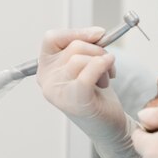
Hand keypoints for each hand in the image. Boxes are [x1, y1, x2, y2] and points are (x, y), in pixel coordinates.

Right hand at [37, 27, 140, 157]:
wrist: (109, 125)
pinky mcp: (74, 100)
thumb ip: (86, 46)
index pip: (51, 38)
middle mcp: (47, 80)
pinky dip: (103, 65)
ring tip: (106, 77)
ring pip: (80, 58)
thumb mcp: (87, 63)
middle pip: (73, 47)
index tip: (98, 35)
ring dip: (103, 62)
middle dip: (98, 51)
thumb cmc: (97, 94)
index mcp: (46, 68)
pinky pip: (88, 72)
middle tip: (107, 65)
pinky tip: (110, 72)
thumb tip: (97, 33)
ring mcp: (58, 92)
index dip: (76, 32)